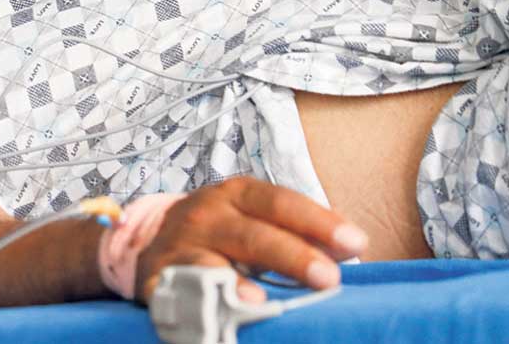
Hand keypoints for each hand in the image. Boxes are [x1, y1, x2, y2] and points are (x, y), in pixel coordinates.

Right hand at [134, 176, 367, 303]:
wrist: (154, 244)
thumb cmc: (221, 234)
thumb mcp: (253, 219)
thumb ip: (296, 231)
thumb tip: (351, 248)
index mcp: (236, 194)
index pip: (281, 203)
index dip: (318, 222)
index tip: (355, 243)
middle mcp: (207, 214)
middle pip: (253, 235)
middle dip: (292, 256)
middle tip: (328, 279)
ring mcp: (180, 246)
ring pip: (212, 264)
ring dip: (238, 283)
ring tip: (262, 301)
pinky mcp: (157, 277)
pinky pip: (180, 293)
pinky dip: (198, 303)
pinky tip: (218, 313)